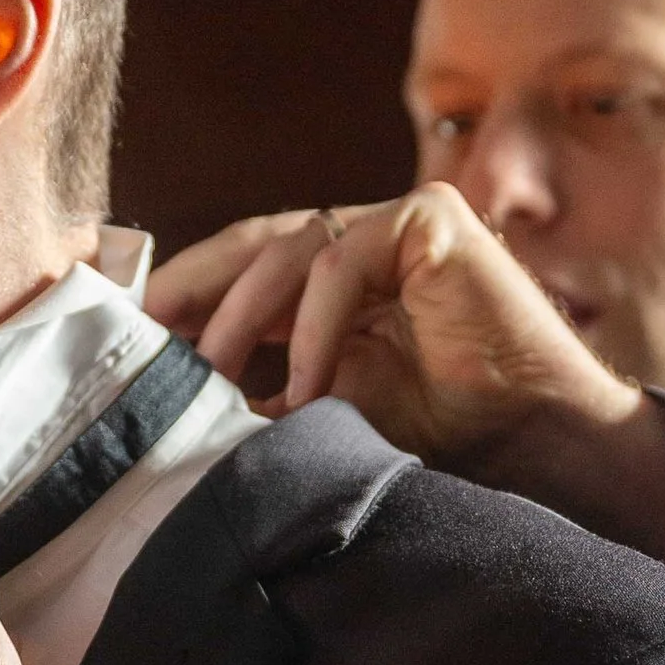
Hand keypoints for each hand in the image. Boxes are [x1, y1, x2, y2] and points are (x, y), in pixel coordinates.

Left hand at [153, 187, 633, 461]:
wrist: (539, 444)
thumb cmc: (448, 437)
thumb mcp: (329, 412)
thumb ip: (264, 394)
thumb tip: (173, 410)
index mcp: (337, 284)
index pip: (243, 269)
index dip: (184, 296)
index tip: (125, 340)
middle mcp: (364, 245)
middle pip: (251, 245)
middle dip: (188, 292)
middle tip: (137, 343)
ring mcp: (397, 225)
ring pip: (287, 249)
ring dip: (240, 319)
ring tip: (210, 382)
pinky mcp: (430, 220)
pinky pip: (342, 259)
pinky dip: (312, 323)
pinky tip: (303, 387)